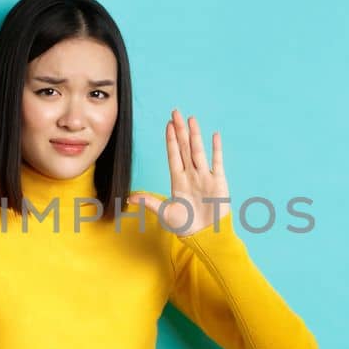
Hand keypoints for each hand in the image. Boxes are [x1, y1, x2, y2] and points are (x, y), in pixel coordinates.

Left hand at [129, 108, 229, 236]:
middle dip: (180, 130)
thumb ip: (149, 202)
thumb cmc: (186, 226)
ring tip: (191, 119)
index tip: (167, 125)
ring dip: (195, 135)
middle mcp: (191, 175)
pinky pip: (217, 161)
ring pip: (198, 151)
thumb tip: (129, 199)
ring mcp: (204, 176)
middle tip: (176, 112)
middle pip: (184, 147)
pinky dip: (216, 149)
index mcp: (178, 180)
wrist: (205, 236)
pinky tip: (214, 135)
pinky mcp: (218, 181)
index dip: (170, 140)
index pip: (173, 155)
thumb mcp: (165, 213)